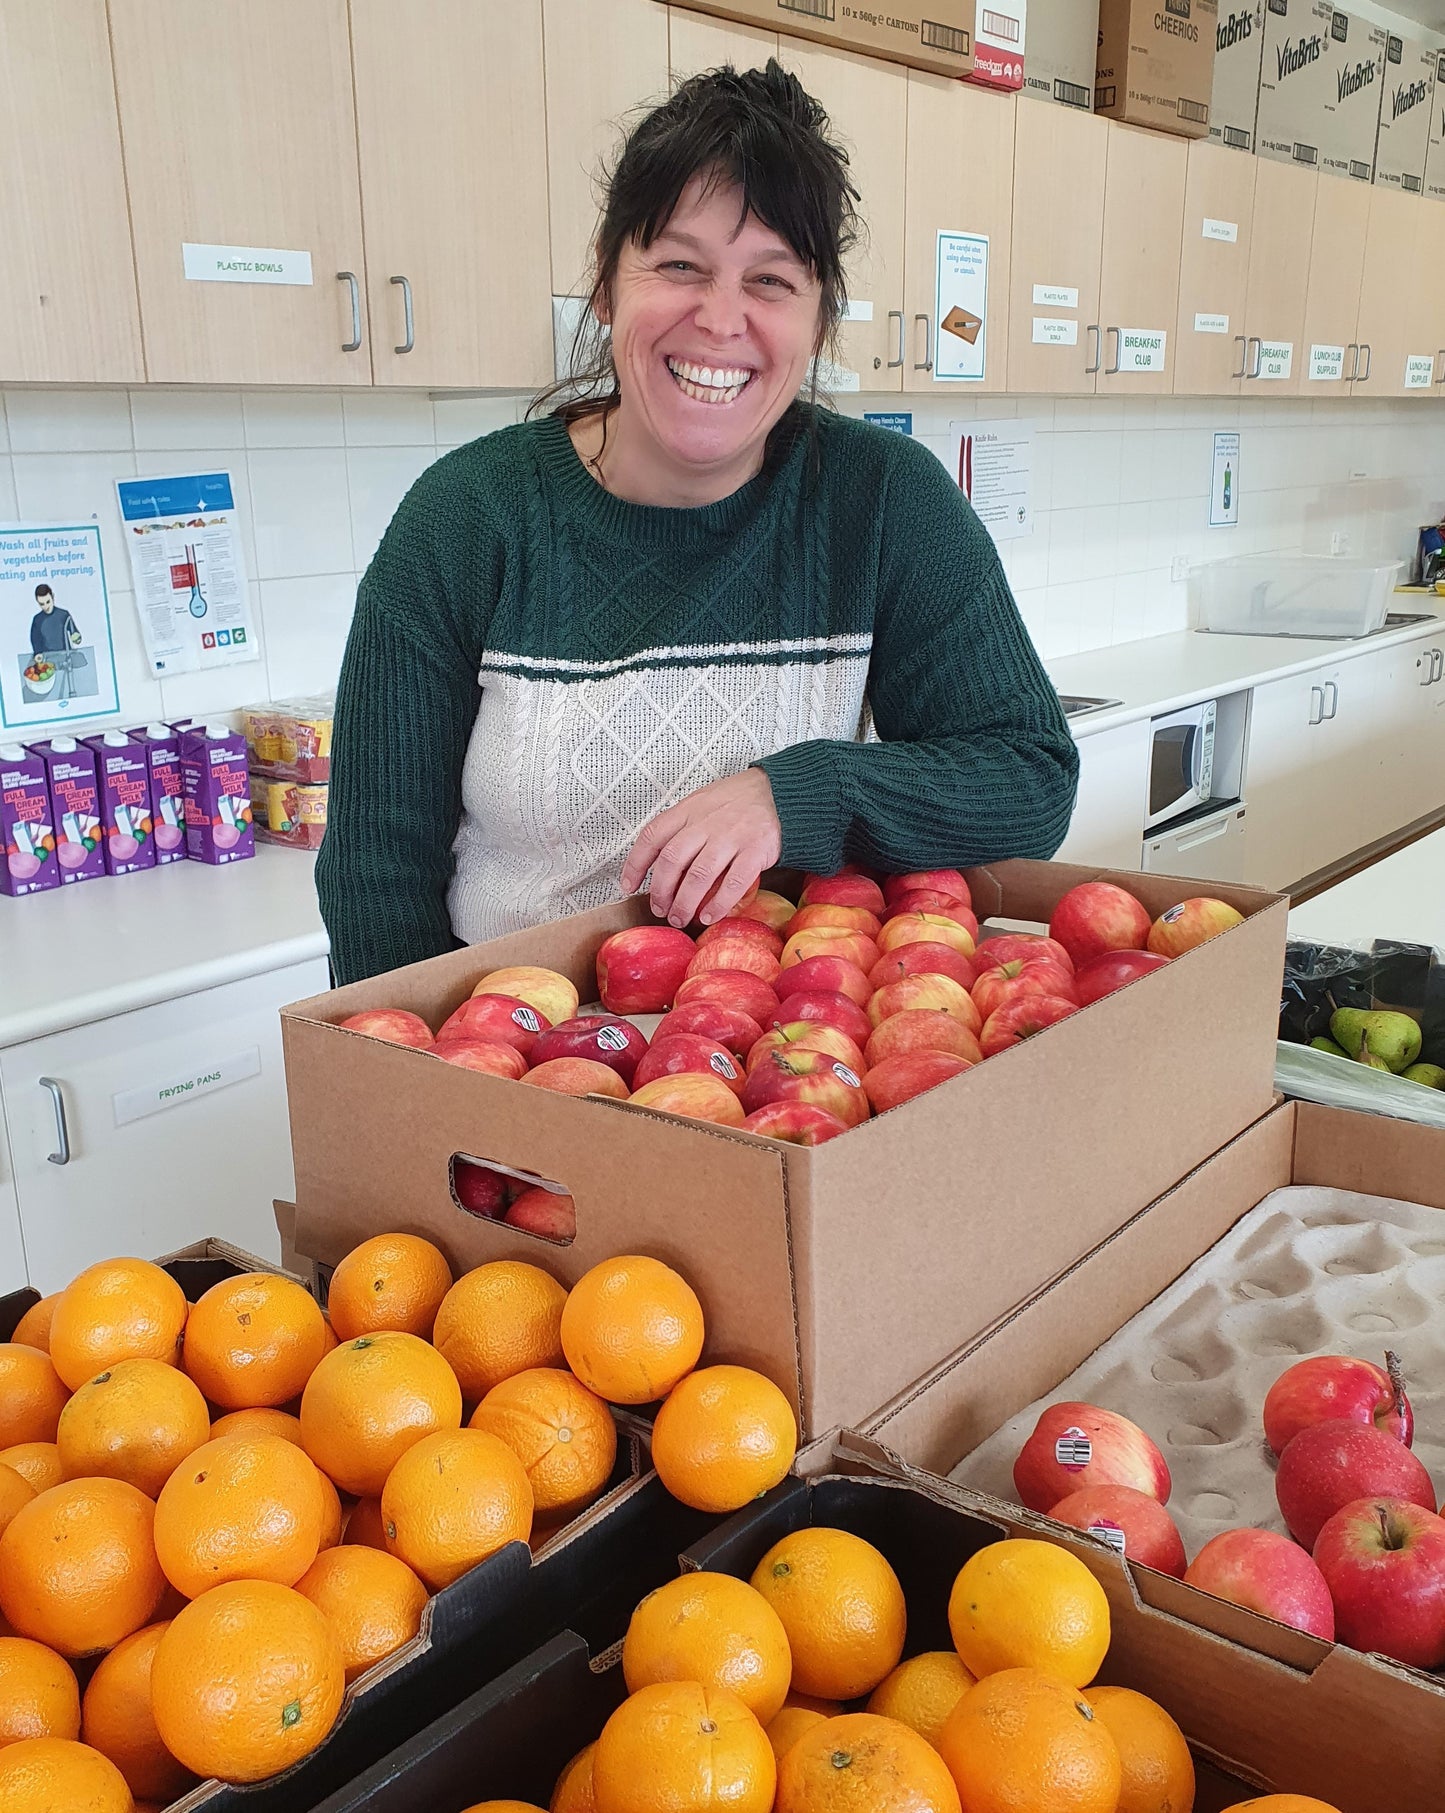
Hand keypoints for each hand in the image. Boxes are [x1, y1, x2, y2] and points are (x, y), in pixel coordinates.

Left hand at [620, 768, 781, 928]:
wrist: (781, 793)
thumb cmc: (737, 802)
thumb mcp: (702, 802)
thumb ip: (682, 826)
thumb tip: (659, 863)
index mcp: (688, 810)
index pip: (652, 836)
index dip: (636, 864)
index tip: (629, 885)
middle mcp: (706, 823)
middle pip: (672, 861)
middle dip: (661, 891)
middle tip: (660, 910)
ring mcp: (731, 836)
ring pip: (699, 876)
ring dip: (685, 903)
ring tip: (680, 918)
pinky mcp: (756, 851)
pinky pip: (733, 883)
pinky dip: (718, 904)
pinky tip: (709, 916)